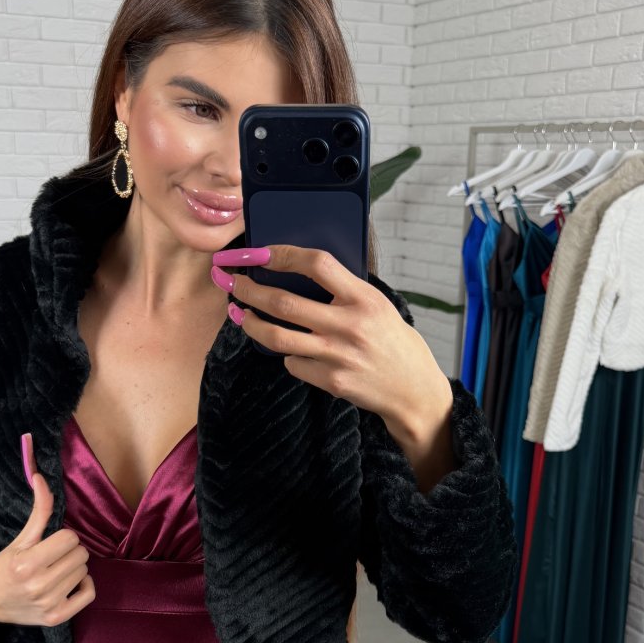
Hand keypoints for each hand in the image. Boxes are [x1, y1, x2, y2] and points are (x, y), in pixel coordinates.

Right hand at [0, 434, 94, 627]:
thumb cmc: (5, 569)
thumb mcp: (19, 540)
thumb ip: (39, 511)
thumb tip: (41, 477)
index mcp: (26, 564)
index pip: (70, 538)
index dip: (62, 537)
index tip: (50, 543)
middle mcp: (39, 585)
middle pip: (80, 554)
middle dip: (69, 551)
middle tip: (53, 557)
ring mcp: (49, 604)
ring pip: (85, 571)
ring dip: (74, 567)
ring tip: (55, 571)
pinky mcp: (57, 618)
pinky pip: (89, 593)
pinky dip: (84, 585)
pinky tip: (68, 583)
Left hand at [210, 244, 449, 429]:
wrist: (412, 389)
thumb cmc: (392, 341)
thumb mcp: (377, 305)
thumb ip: (343, 290)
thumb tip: (295, 270)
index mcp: (364, 298)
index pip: (317, 264)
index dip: (282, 255)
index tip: (259, 253)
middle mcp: (350, 325)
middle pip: (284, 302)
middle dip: (249, 290)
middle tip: (231, 282)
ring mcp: (338, 356)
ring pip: (277, 337)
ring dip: (251, 323)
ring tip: (239, 314)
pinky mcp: (331, 382)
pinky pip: (294, 364)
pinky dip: (288, 355)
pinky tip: (292, 350)